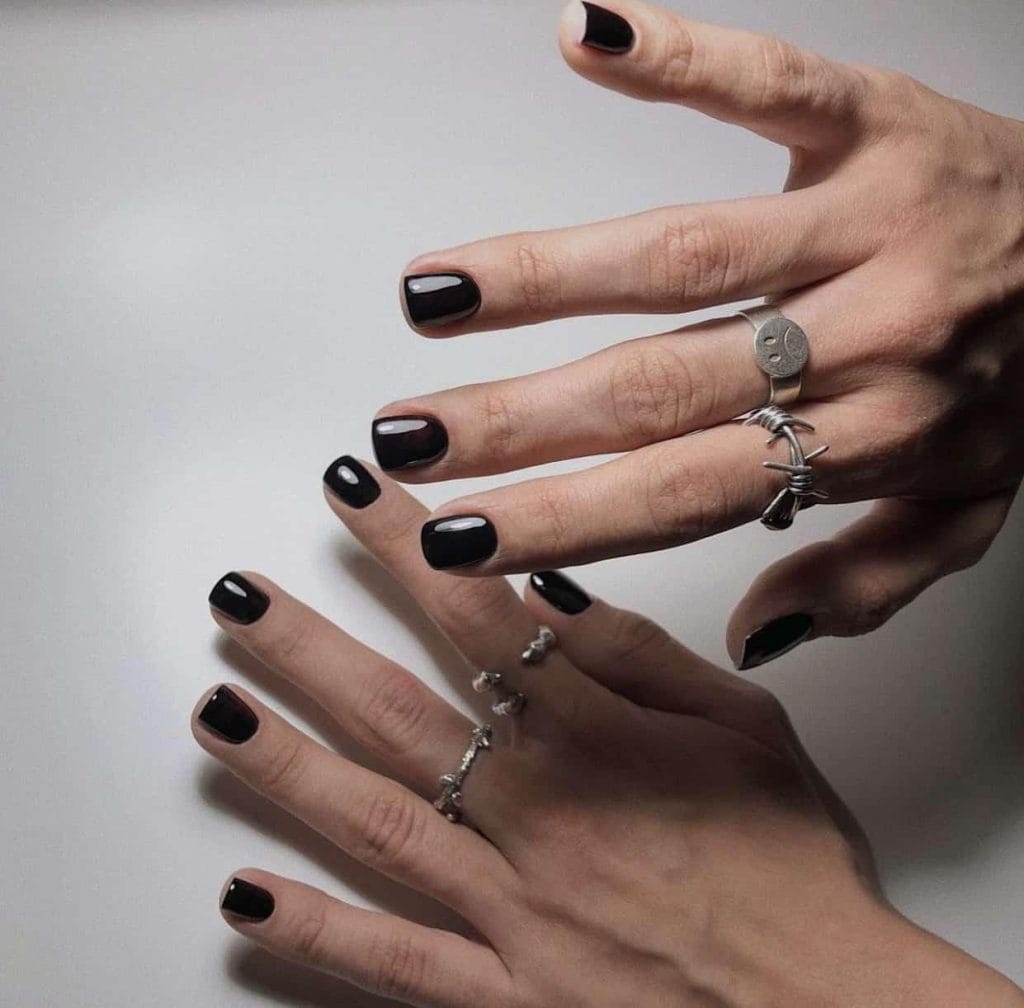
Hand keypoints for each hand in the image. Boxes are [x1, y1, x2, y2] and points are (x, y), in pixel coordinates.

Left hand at [193, 459, 1021, 1006]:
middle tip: (237, 596)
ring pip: (374, 822)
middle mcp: (536, 812)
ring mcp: (510, 907)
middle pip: (398, 710)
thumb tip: (550, 588)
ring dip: (286, 763)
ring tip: (215, 708)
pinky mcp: (504, 990)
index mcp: (595, 739)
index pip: (476, 614)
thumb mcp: (747, 728)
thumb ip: (643, 656)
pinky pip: (395, 961)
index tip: (355, 492)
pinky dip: (317, 932)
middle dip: (308, 645)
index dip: (404, 545)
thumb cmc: (791, 867)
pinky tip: (247, 897)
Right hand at [373, 0, 1023, 668]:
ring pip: (685, 253)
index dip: (564, 518)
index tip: (460, 535)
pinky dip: (679, 59)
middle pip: (660, 385)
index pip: (685, 494)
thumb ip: (867, 580)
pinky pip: (774, 82)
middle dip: (520, 418)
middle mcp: (862, 339)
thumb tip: (757, 635)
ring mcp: (869, 220)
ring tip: (434, 294)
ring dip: (547, 274)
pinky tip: (584, 39)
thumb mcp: (969, 515)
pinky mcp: (878, 120)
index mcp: (870, 441)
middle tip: (410, 433)